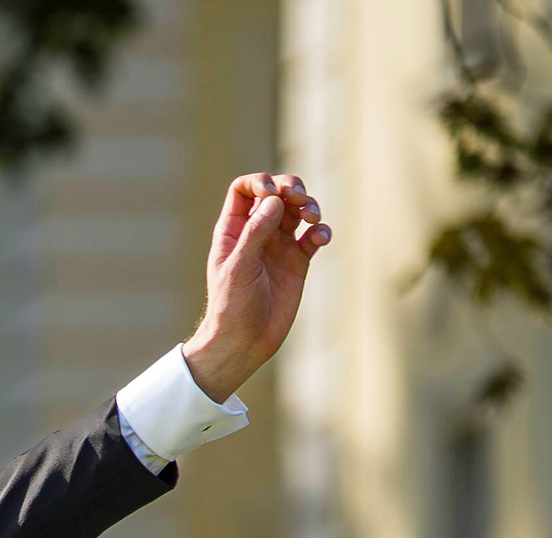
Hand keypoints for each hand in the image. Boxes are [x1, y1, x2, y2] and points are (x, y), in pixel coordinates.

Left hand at [180, 173, 329, 402]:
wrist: (244, 342)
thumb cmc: (231, 307)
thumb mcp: (239, 267)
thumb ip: (256, 232)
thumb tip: (274, 200)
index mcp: (235, 230)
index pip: (245, 189)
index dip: (260, 182)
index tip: (272, 192)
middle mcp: (257, 233)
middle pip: (276, 193)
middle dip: (291, 188)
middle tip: (298, 198)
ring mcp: (279, 246)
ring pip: (298, 211)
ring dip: (309, 206)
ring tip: (312, 218)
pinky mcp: (298, 262)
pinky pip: (313, 237)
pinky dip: (320, 232)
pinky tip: (319, 239)